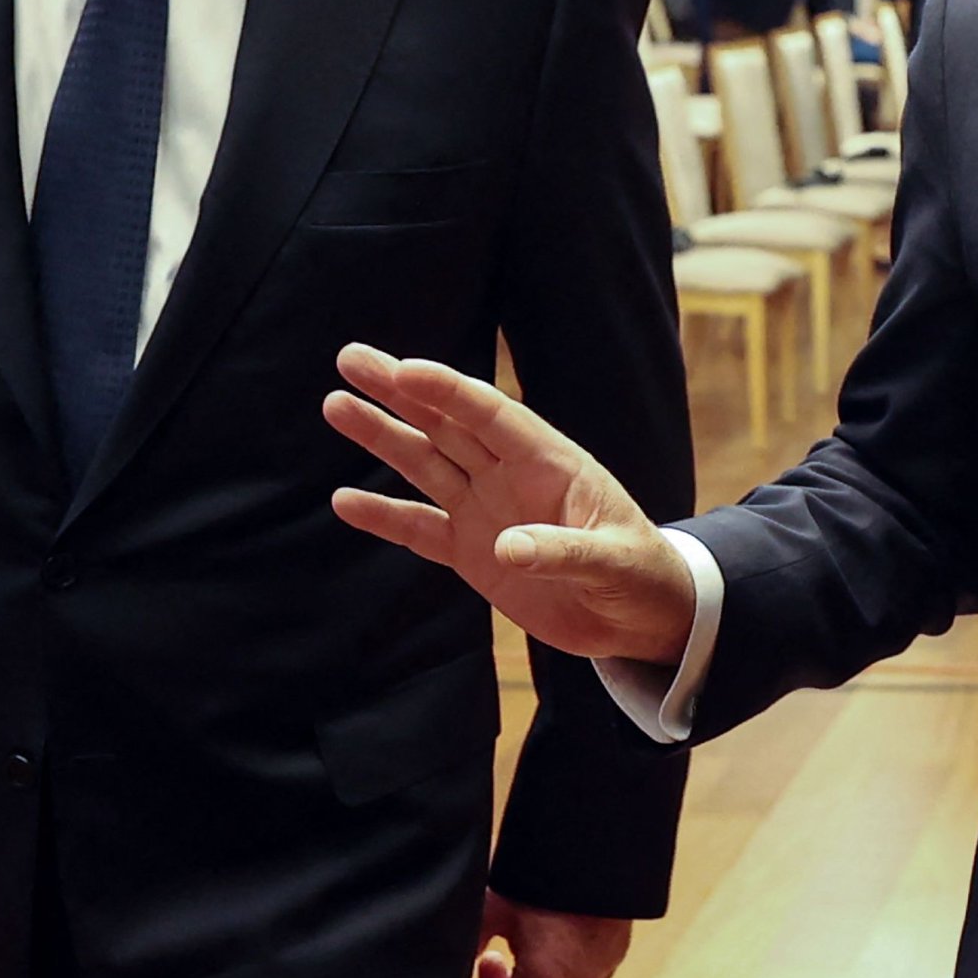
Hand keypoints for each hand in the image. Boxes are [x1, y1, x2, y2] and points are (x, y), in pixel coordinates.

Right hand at [325, 347, 693, 663]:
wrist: (641, 618)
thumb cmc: (641, 577)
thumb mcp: (615, 563)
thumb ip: (565, 553)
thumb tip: (509, 547)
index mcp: (551, 462)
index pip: (491, 415)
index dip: (447, 390)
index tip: (403, 369)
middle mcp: (511, 476)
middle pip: (447, 424)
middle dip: (399, 391)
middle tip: (350, 359)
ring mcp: (488, 511)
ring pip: (426, 463)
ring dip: (383, 437)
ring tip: (336, 405)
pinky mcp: (474, 553)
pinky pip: (421, 529)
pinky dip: (385, 515)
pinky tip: (345, 499)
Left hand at [475, 892, 628, 977]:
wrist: (594, 854)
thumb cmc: (541, 881)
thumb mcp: (495, 907)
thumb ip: (474, 940)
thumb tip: (460, 960)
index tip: (491, 960)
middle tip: (507, 959)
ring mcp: (598, 975)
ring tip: (536, 951)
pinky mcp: (615, 959)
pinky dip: (571, 977)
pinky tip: (562, 942)